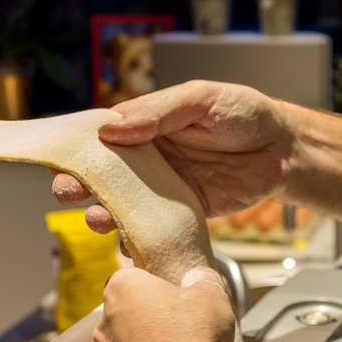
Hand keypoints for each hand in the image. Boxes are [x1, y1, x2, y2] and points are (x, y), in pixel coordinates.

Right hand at [52, 80, 296, 234]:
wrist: (283, 149)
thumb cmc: (244, 113)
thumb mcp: (201, 99)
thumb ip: (160, 112)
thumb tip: (113, 129)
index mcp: (145, 125)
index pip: (101, 136)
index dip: (78, 149)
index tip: (58, 160)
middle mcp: (147, 158)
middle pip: (102, 175)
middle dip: (78, 185)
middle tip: (67, 192)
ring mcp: (162, 188)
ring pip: (121, 205)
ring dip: (102, 214)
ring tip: (97, 219)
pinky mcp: (180, 214)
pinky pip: (151, 228)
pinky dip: (136, 238)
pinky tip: (130, 242)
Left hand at [94, 266, 234, 341]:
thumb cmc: (195, 341)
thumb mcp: (210, 294)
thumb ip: (200, 279)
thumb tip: (200, 278)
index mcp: (123, 289)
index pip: (131, 275)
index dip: (154, 283)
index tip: (172, 291)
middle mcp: (106, 322)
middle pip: (127, 311)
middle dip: (149, 315)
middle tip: (179, 322)